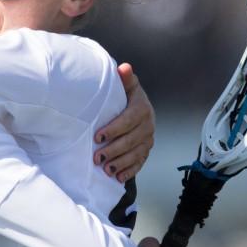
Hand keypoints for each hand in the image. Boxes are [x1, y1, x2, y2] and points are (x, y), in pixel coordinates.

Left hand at [94, 63, 154, 181]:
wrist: (133, 108)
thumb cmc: (123, 97)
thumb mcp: (124, 86)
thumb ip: (124, 79)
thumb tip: (124, 68)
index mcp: (142, 107)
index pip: (130, 119)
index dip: (114, 129)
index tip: (97, 137)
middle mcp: (148, 124)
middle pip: (132, 140)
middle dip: (114, 150)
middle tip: (97, 157)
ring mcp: (148, 139)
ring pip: (136, 153)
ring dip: (121, 163)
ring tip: (106, 169)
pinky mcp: (145, 151)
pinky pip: (140, 163)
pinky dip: (130, 171)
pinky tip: (118, 178)